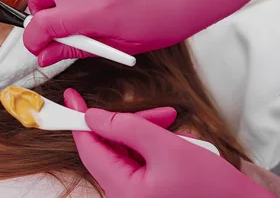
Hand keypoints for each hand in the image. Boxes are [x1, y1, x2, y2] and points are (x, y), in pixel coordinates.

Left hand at [64, 89, 273, 197]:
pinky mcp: (147, 191)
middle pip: (109, 147)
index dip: (78, 119)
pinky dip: (153, 144)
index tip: (72, 97)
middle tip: (155, 112)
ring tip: (173, 127)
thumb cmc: (213, 188)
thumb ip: (126, 126)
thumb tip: (94, 116)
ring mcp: (136, 194)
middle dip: (128, 123)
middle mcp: (124, 195)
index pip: (88, 148)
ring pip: (126, 150)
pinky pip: (139, 159)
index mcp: (123, 190)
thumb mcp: (166, 146)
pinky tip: (174, 139)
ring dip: (146, 132)